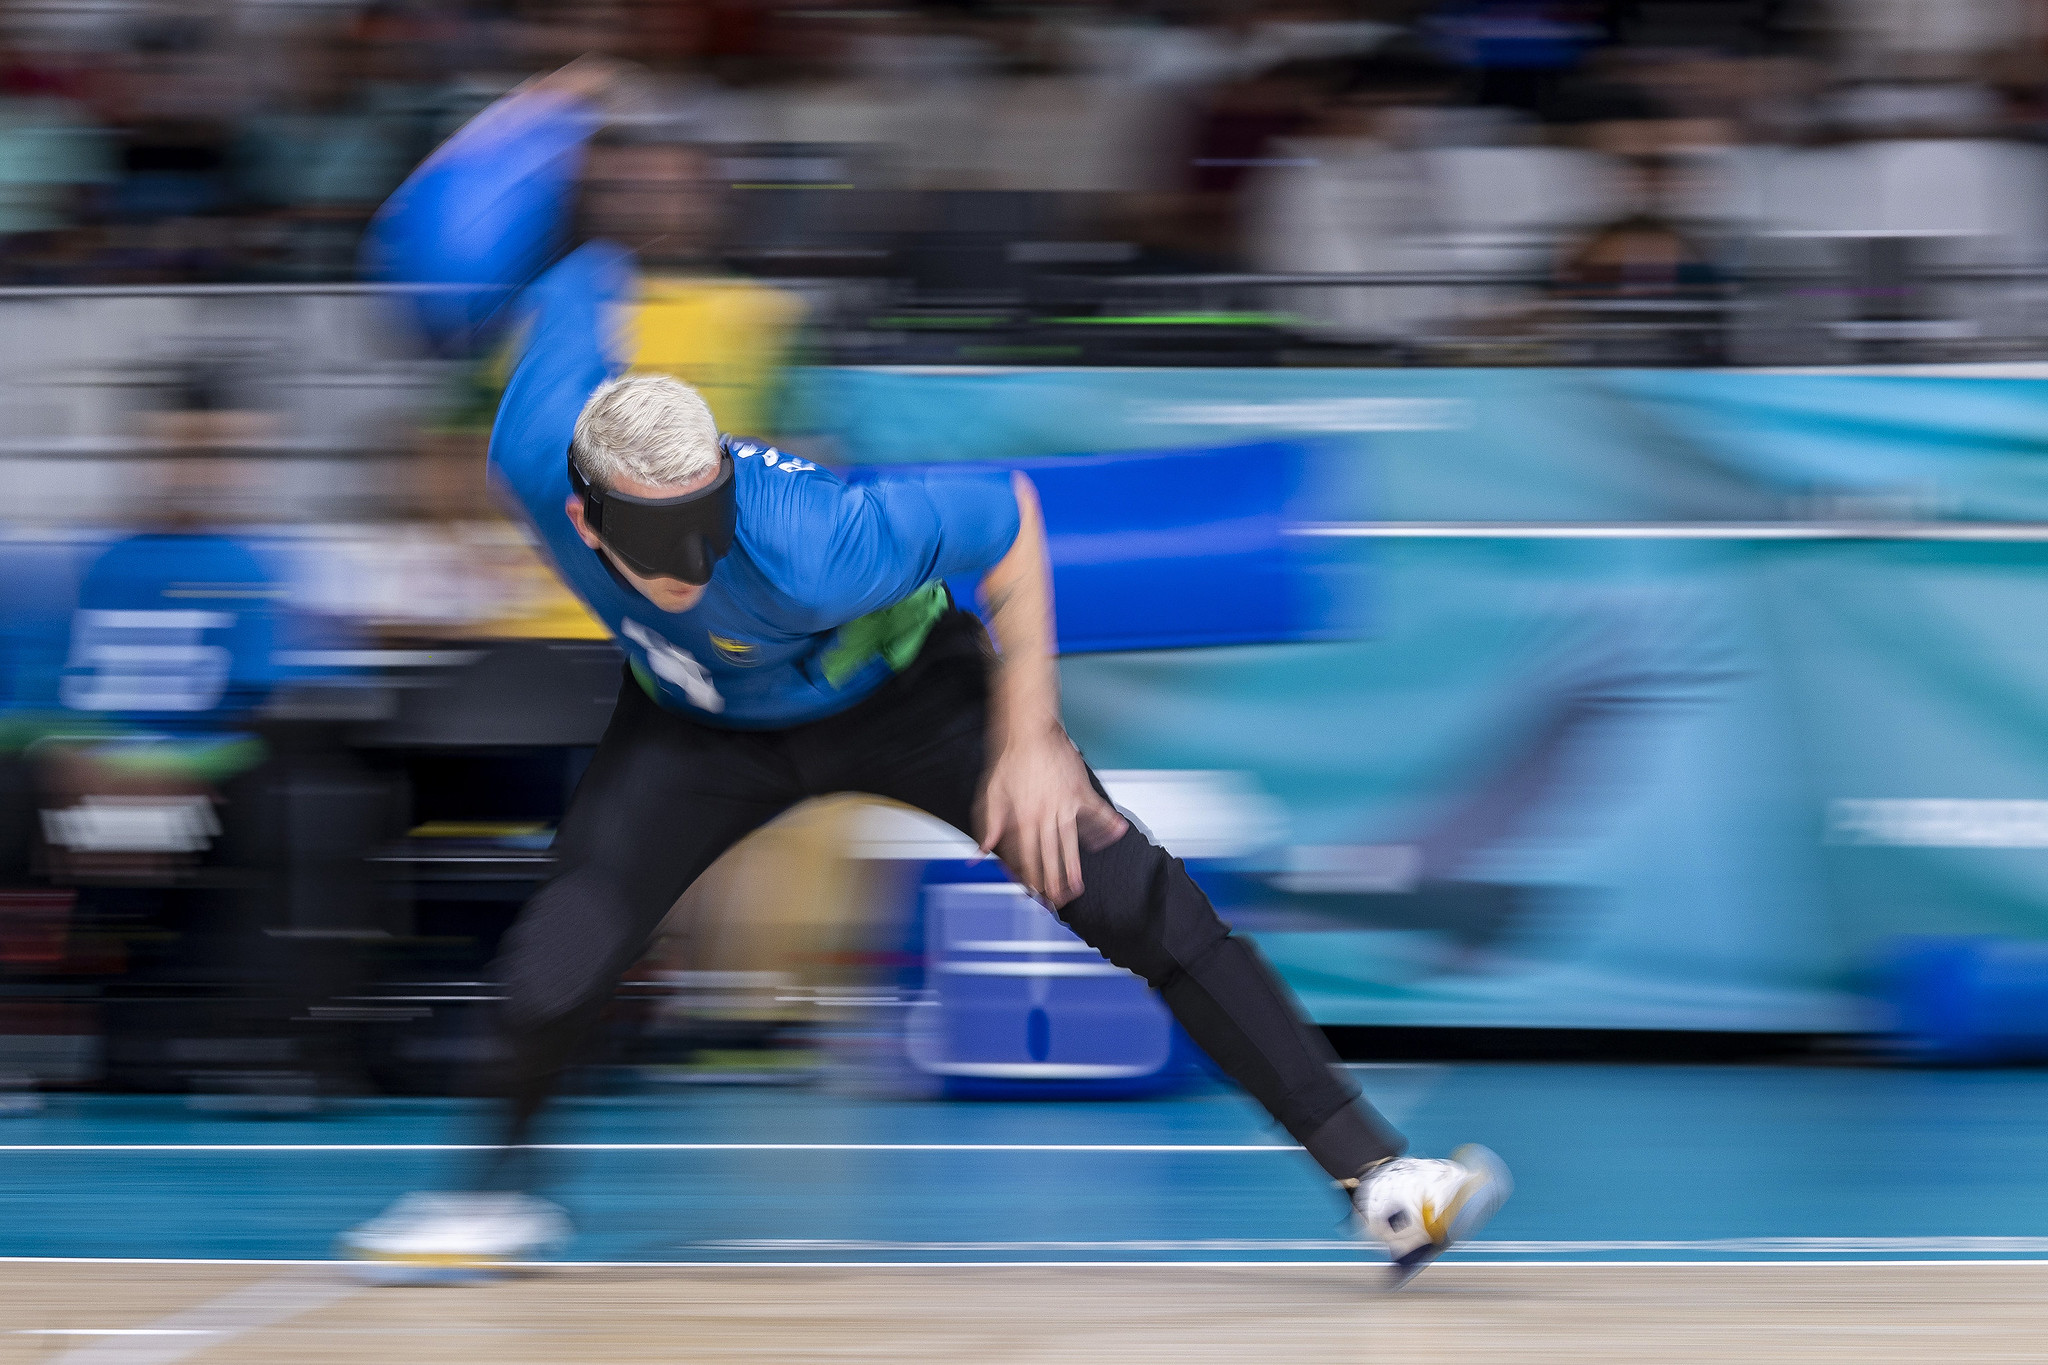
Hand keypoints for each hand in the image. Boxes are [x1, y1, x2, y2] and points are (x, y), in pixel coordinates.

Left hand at [976, 727, 1128, 907]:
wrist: (1030, 732)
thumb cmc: (1010, 760)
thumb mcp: (992, 794)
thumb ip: (990, 826)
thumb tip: (981, 852)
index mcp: (1023, 817)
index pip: (1027, 856)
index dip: (1030, 877)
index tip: (1034, 893)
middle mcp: (1045, 815)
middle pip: (1050, 856)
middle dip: (1053, 881)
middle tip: (1057, 901)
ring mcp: (1065, 804)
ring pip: (1071, 842)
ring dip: (1073, 866)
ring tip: (1078, 886)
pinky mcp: (1081, 791)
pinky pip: (1097, 812)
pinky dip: (1108, 824)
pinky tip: (1117, 835)